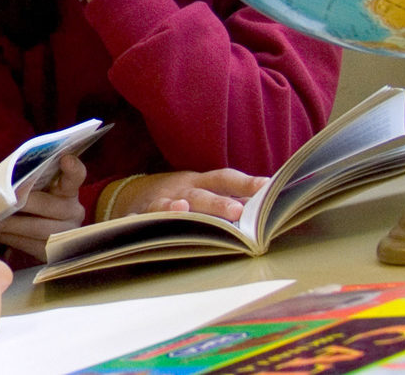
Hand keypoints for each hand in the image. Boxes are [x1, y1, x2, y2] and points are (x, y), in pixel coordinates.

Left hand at [0, 155, 85, 259]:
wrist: (48, 234)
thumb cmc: (37, 203)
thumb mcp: (39, 190)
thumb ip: (29, 182)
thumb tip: (1, 180)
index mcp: (68, 191)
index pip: (75, 176)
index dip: (72, 169)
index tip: (66, 159)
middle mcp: (72, 212)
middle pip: (46, 205)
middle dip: (21, 203)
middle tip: (0, 199)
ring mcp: (65, 234)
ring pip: (34, 229)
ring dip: (7, 224)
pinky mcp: (52, 253)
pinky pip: (26, 245)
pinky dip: (5, 237)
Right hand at [111, 169, 267, 221]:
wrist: (134, 194)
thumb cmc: (183, 196)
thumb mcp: (205, 192)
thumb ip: (233, 200)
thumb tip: (270, 210)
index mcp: (201, 183)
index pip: (226, 180)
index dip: (246, 183)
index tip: (269, 187)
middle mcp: (181, 190)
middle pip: (200, 194)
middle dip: (217, 203)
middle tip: (238, 212)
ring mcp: (158, 201)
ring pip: (167, 205)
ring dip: (174, 208)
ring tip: (182, 209)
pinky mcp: (139, 216)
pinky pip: (140, 219)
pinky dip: (140, 221)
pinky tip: (143, 225)